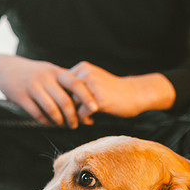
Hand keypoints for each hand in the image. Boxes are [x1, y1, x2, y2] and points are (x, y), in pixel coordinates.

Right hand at [0, 54, 80, 127]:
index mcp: (55, 72)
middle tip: (77, 124)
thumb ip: (66, 85)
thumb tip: (85, 102)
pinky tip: (51, 124)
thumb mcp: (50, 72)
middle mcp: (45, 78)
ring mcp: (33, 88)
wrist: (5, 68)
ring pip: (51, 109)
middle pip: (64, 100)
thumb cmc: (34, 74)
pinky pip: (38, 114)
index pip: (76, 83)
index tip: (95, 109)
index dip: (87, 97)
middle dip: (73, 116)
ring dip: (60, 121)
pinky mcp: (21, 98)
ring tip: (65, 126)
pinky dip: (47, 122)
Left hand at [59, 61, 175, 123]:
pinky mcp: (99, 99)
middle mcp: (85, 74)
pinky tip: (91, 121)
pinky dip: (84, 120)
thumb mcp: (92, 82)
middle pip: (63, 95)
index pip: (59, 85)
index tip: (66, 110)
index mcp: (81, 68)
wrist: (135, 94)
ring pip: (70, 105)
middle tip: (71, 118)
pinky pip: (81, 114)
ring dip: (73, 116)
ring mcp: (92, 86)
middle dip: (64, 109)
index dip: (60, 100)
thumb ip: (75, 86)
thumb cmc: (111, 91)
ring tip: (81, 120)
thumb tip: (53, 100)